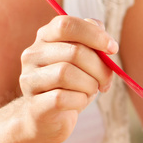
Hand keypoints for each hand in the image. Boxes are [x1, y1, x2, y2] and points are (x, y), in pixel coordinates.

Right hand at [19, 16, 115, 142]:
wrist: (48, 119)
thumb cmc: (72, 85)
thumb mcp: (85, 60)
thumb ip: (93, 42)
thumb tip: (103, 35)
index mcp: (45, 37)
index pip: (66, 24)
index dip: (94, 35)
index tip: (113, 49)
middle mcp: (32, 55)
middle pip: (74, 51)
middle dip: (100, 68)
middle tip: (106, 81)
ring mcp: (29, 79)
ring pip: (66, 73)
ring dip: (89, 84)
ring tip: (90, 91)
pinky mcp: (34, 104)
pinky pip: (61, 97)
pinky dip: (79, 100)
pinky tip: (79, 102)